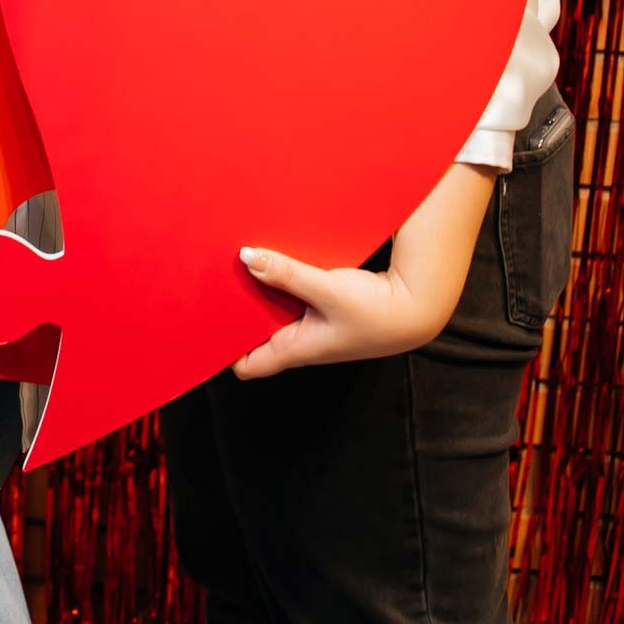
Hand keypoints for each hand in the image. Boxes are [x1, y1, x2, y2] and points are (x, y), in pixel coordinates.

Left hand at [230, 249, 438, 378]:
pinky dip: (279, 283)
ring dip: (258, 294)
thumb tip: (246, 257)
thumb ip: (286, 274)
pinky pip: (291, 298)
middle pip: (255, 335)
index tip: (203, 325)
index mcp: (296, 350)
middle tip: (214, 285)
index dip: (222, 351)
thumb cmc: (376, 310)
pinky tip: (273, 259)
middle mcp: (301, 342)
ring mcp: (314, 326)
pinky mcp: (326, 309)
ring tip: (236, 267)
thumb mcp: (327, 289)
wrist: (419, 306)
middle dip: (235, 314)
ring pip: (273, 313)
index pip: (247, 365)